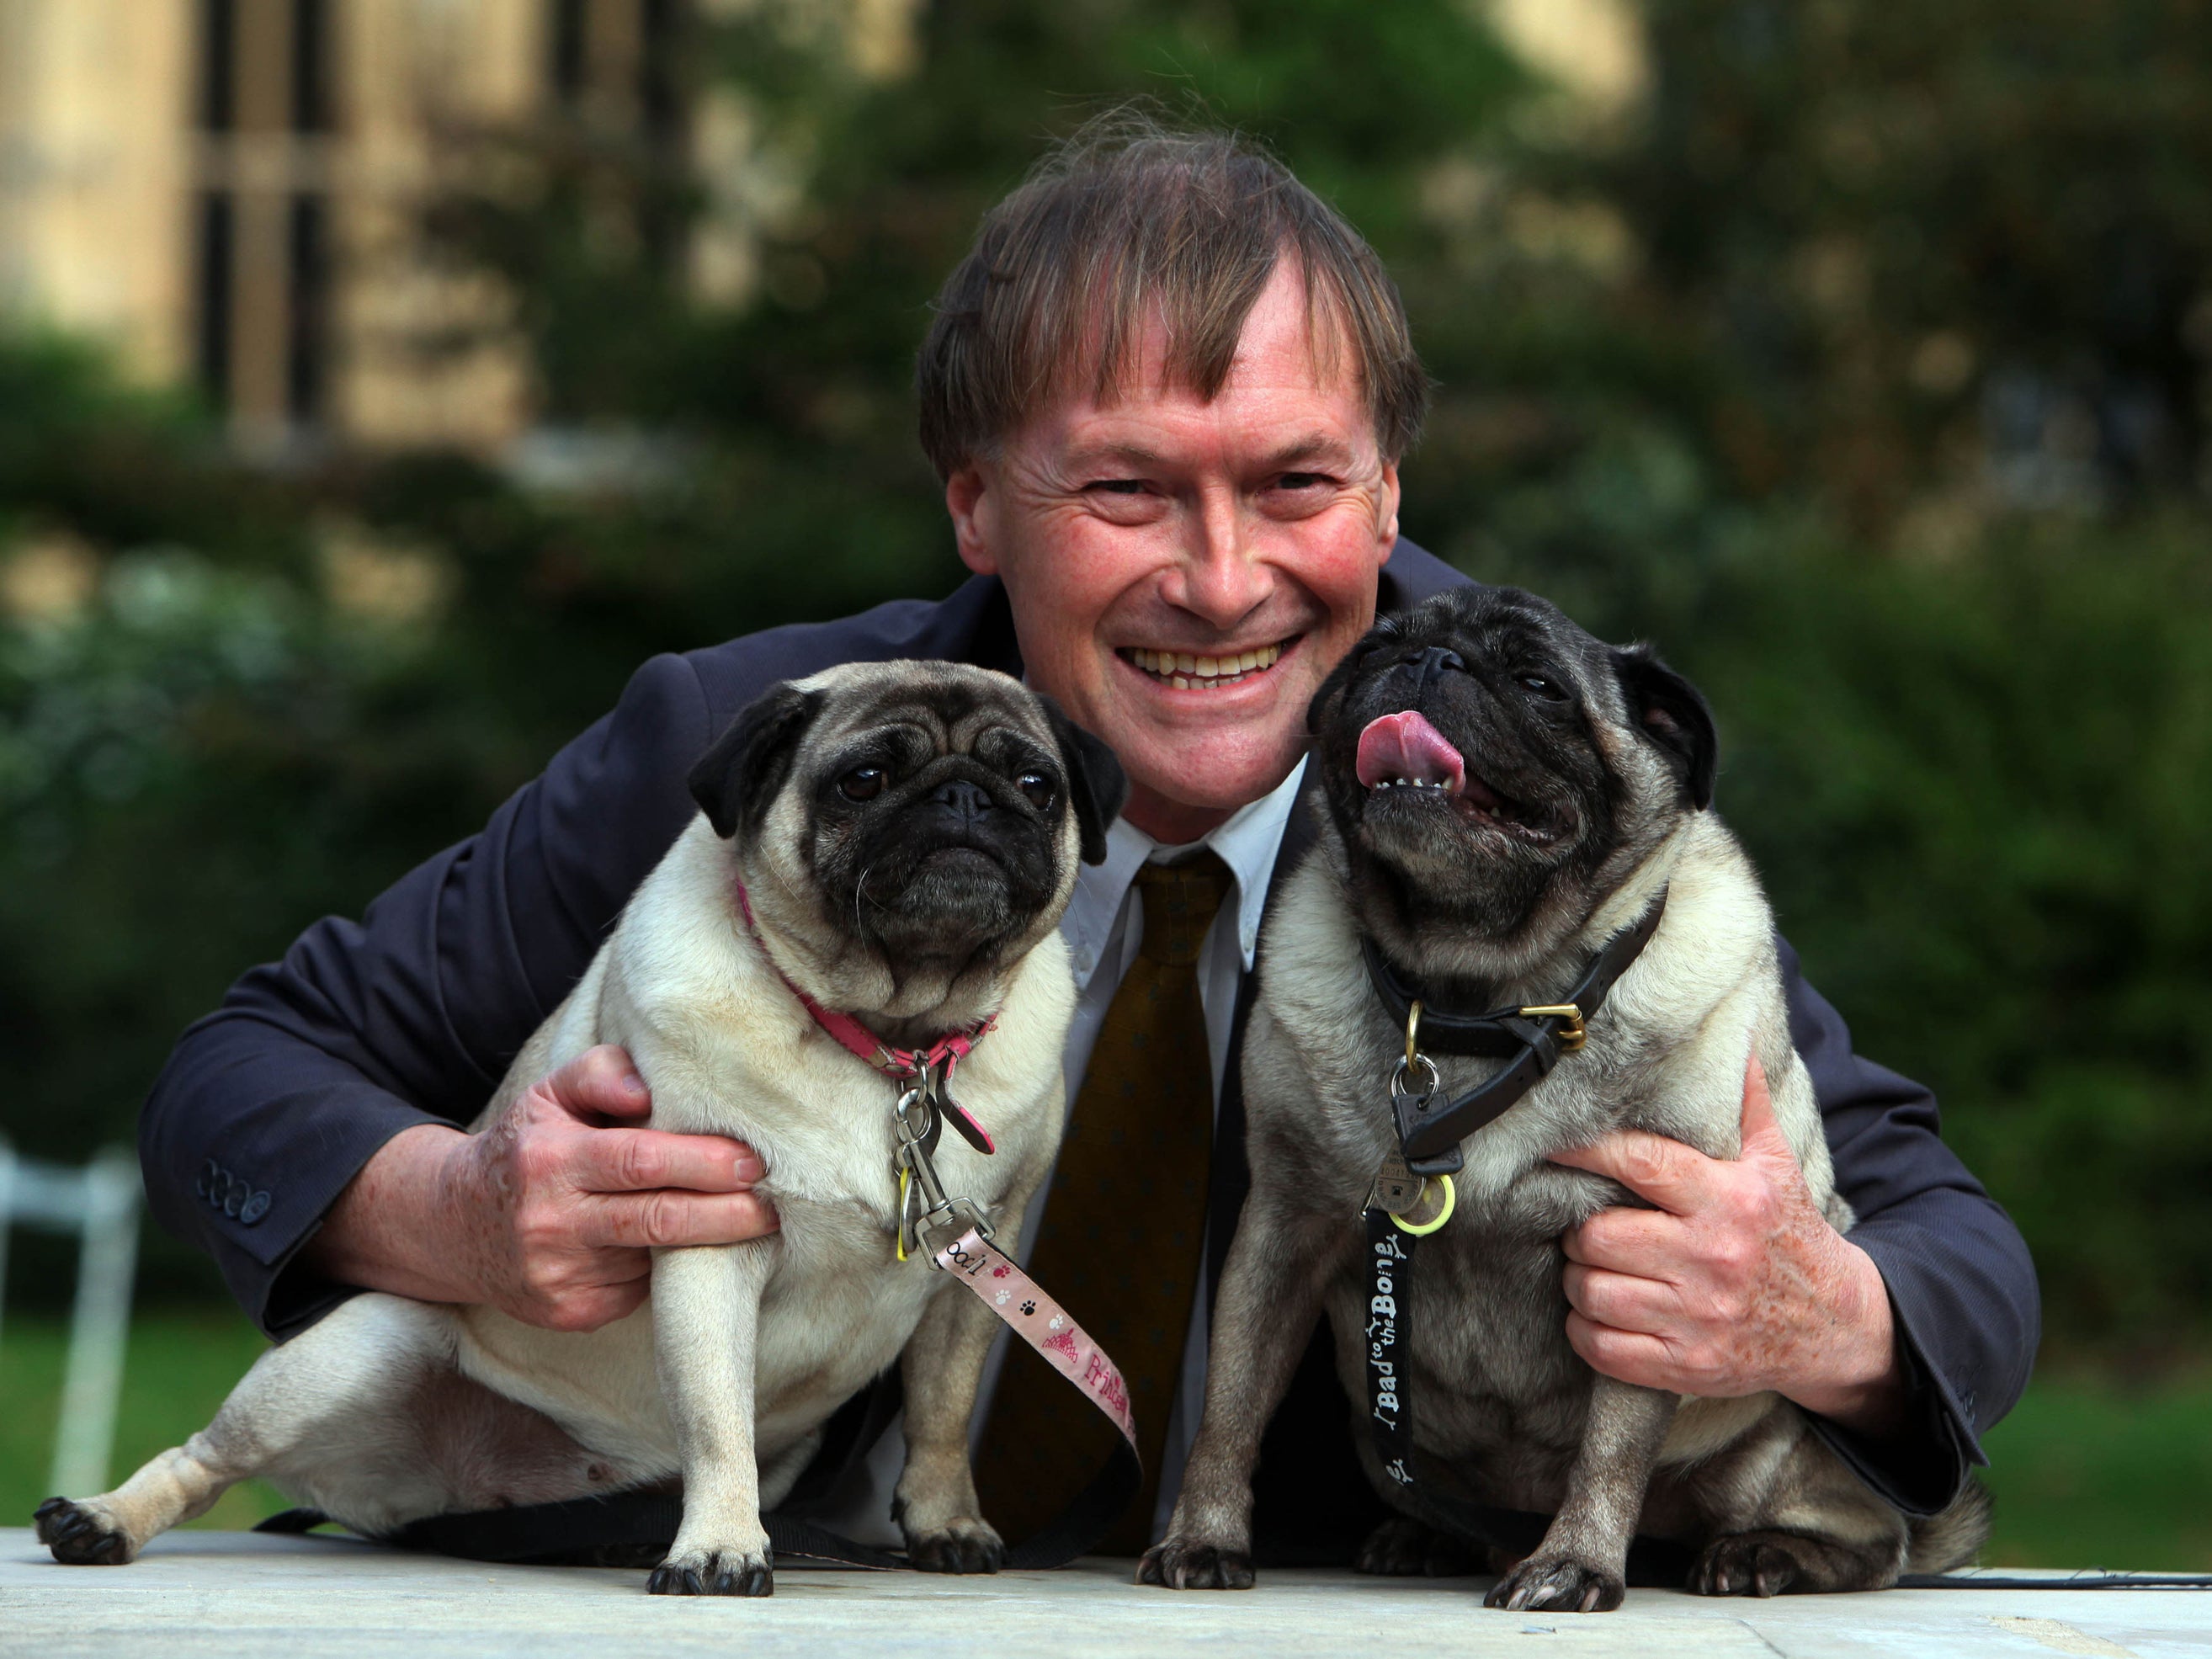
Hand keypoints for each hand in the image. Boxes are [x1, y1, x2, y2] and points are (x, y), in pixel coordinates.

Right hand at [308, 1045, 777, 1330]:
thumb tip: (648, 1091)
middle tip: (773, 1206)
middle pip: (657, 1222)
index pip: (640, 1162)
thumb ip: (602, 1074)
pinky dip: (663, 1269)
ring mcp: (559, 1276)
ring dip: (701, 1241)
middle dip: (726, 1216)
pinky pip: (638, 1289)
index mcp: (548, 1160)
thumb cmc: (525, 1147)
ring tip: (740, 1218)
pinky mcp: (570, 1313)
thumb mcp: (550, 1094)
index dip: (702, 1164)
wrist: (453, 1226)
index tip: (752, 1162)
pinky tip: (674, 1249)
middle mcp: (550, 1222)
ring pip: (654, 1258)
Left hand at [1548, 1057, 1905, 1435]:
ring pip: (1592, 1291)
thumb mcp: (1778, 1164)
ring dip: (1579, 1279)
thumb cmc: (1790, 1234)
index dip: (1586, 1151)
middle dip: (1581, 1229)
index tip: (1554, 1145)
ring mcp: (1699, 1317)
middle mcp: (1713, 1257)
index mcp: (1730, 1199)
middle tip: (1588, 1226)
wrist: (1838, 1327)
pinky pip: (1602, 1347)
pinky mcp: (1687, 1367)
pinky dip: (1586, 1330)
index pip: (1640, 1163)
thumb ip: (1747, 1105)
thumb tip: (1733, 1039)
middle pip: (1600, 1235)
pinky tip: (1598, 1313)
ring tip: (1593, 1268)